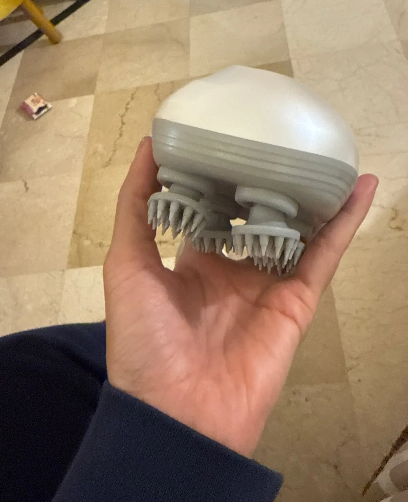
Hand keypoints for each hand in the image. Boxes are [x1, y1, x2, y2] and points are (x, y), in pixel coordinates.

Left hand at [104, 137, 377, 456]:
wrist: (177, 411)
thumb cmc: (144, 339)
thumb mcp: (126, 265)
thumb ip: (136, 207)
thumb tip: (149, 148)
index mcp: (193, 263)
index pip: (212, 211)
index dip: (220, 178)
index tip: (229, 139)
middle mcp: (232, 270)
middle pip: (258, 218)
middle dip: (269, 183)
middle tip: (281, 140)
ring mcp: (267, 285)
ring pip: (297, 232)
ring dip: (314, 197)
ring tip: (326, 155)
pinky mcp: (297, 302)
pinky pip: (324, 256)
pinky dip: (345, 223)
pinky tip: (360, 187)